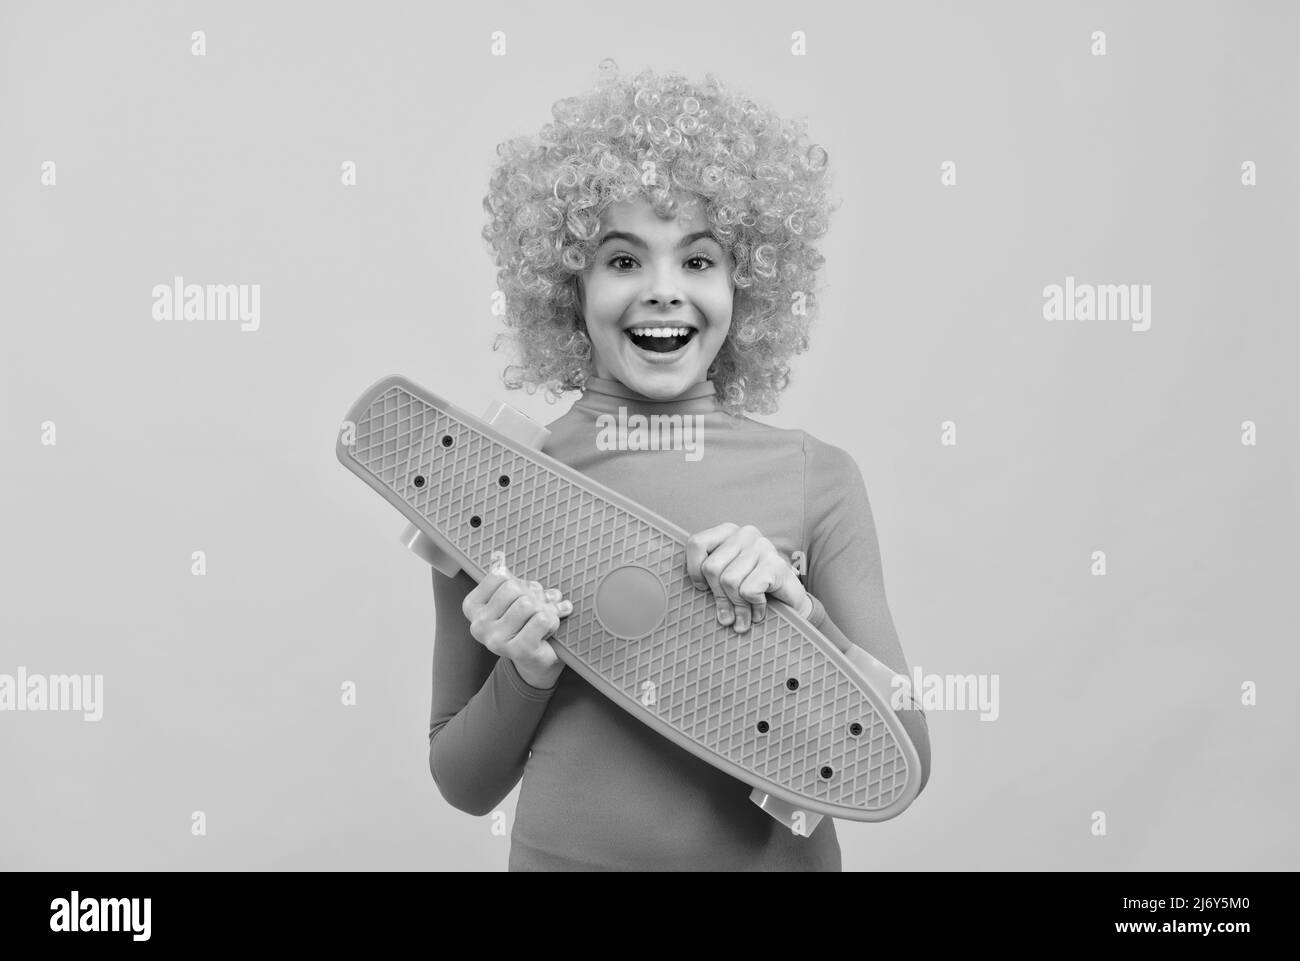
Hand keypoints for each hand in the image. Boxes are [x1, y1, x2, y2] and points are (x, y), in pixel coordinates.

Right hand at [462, 556, 572, 687]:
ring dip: (544, 609)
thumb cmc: (525, 623)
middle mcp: (478, 626)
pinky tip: (547, 632)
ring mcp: (496, 640)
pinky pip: (543, 619)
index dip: (520, 584)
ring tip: (543, 621)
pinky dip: (553, 621)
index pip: (500, 577)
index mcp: (472, 607)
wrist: (536, 660)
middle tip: (537, 609)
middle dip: (534, 596)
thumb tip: (497, 557)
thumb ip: (505, 578)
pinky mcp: (518, 650)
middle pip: (515, 589)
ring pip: (529, 604)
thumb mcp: (514, 597)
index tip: (522, 597)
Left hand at [684, 523, 807, 632]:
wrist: (791, 602)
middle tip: (727, 615)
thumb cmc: (752, 590)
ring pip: (729, 581)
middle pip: (711, 568)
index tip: (703, 588)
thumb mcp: (725, 578)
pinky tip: (760, 610)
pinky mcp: (776, 564)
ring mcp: (763, 546)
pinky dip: (753, 606)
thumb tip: (696, 591)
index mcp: (728, 532)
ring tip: (744, 617)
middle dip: (718, 597)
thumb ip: (709, 578)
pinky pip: (749, 590)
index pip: (696, 543)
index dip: (694, 571)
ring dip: (737, 607)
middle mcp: (745, 533)